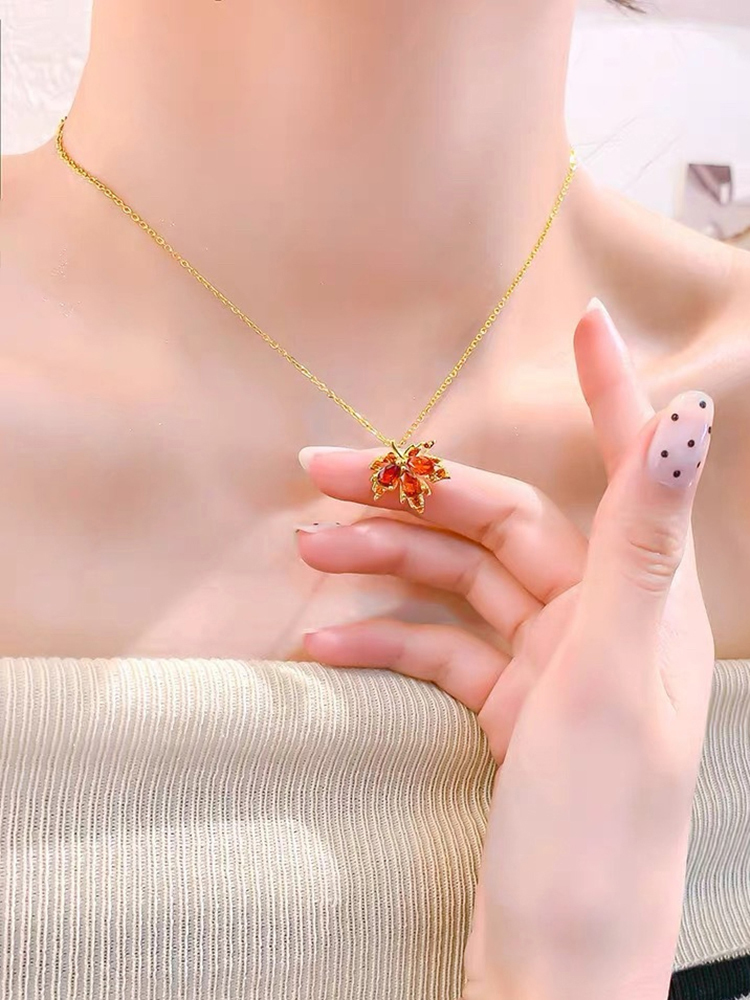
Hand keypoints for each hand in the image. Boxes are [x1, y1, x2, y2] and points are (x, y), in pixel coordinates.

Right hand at [296, 302, 715, 999]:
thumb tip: (689, 422)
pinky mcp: (506, 707)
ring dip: (385, 565)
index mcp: (640, 600)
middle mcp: (598, 620)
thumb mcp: (613, 677)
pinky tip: (327, 645)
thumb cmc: (597, 829)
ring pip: (458, 584)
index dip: (609, 393)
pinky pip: (440, 649)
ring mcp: (547, 664)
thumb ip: (641, 546)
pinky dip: (385, 640)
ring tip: (309, 551)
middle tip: (320, 472)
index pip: (630, 469)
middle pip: (499, 528)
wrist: (556, 963)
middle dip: (414, 499)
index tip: (583, 323)